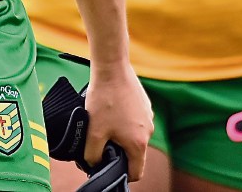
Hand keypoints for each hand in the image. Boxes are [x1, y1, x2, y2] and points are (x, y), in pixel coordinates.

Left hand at [82, 62, 152, 180]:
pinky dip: (124, 119)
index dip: (121, 174)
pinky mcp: (145, 104)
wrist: (112, 68)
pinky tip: (111, 107)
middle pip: (135, 153)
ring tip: (104, 120)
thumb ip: (92, 155)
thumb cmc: (103, 100)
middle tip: (101, 139)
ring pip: (134, 135)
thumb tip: (94, 163)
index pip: (136, 172)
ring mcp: (149, 116)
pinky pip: (135, 120)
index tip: (108, 165)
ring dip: (121, 133)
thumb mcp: (93, 132)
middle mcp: (149, 131)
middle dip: (118, 151)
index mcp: (139, 143)